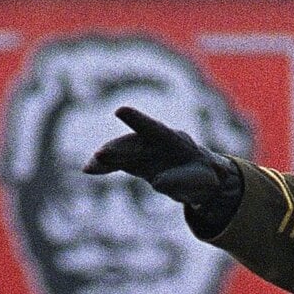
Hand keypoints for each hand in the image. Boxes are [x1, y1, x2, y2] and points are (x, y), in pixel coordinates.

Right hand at [83, 106, 241, 217]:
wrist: (200, 174)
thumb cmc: (204, 176)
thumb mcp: (200, 181)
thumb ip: (181, 180)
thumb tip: (158, 182)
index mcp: (176, 142)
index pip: (156, 130)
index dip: (138, 120)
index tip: (120, 111)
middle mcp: (157, 141)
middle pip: (134, 143)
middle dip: (117, 149)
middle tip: (100, 154)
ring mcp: (145, 149)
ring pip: (123, 151)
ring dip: (107, 158)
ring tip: (90, 167)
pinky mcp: (137, 160)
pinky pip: (119, 162)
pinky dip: (105, 166)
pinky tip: (89, 169)